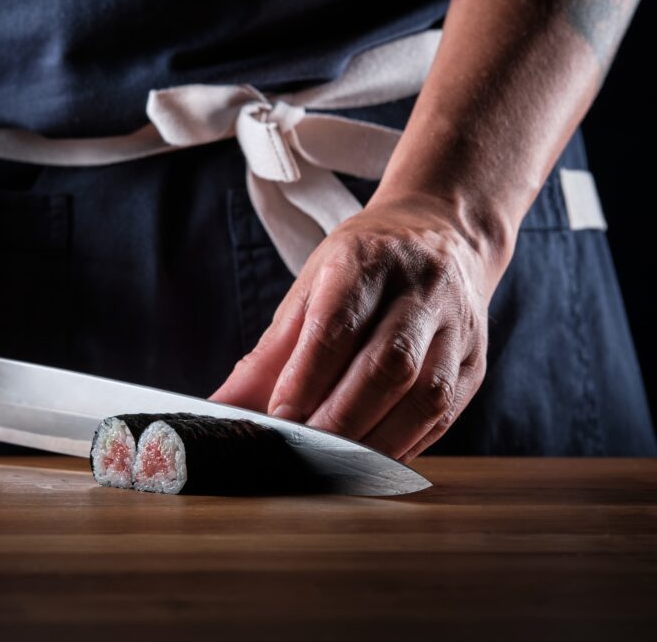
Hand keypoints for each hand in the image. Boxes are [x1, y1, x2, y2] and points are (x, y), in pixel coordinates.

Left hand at [210, 192, 509, 461]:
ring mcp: (457, 326)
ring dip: (378, 441)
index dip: (308, 378)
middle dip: (341, 418)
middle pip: (388, 365)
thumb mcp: (309, 290)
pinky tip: (374, 461)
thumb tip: (224, 407)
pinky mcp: (476, 360)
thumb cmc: (362, 268)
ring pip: (427, 394)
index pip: (338, 326)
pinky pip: (446, 413)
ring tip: (337, 466)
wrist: (441, 234)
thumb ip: (269, 354)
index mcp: (367, 261)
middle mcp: (421, 289)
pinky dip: (407, 444)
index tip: (279, 418)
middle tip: (303, 452)